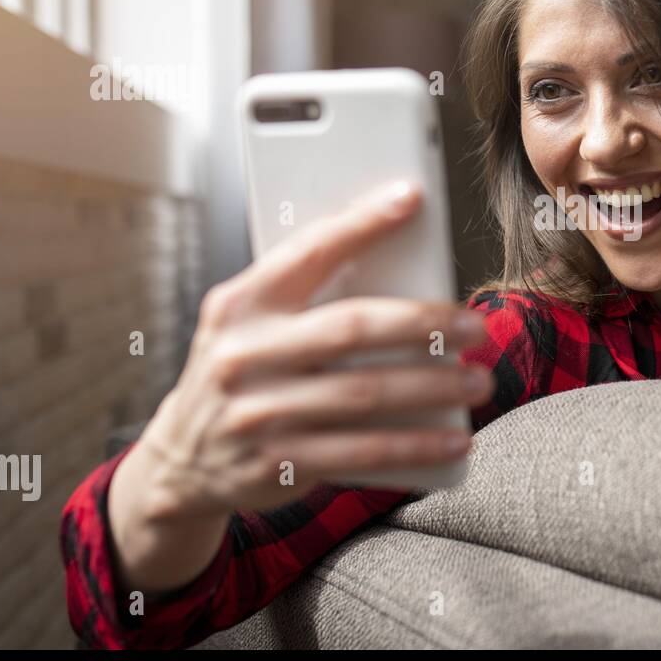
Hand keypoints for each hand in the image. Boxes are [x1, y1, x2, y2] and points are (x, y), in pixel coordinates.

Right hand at [117, 180, 494, 522]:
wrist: (181, 460)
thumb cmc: (244, 372)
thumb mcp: (252, 325)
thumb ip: (306, 297)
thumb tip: (402, 272)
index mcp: (241, 304)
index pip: (308, 251)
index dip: (361, 222)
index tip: (411, 198)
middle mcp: (243, 354)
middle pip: (351, 328)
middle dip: (423, 323)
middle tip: (475, 325)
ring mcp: (257, 412)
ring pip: (365, 394)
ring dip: (434, 387)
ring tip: (479, 381)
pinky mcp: (276, 463)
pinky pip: (361, 451)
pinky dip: (416, 444)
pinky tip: (454, 437)